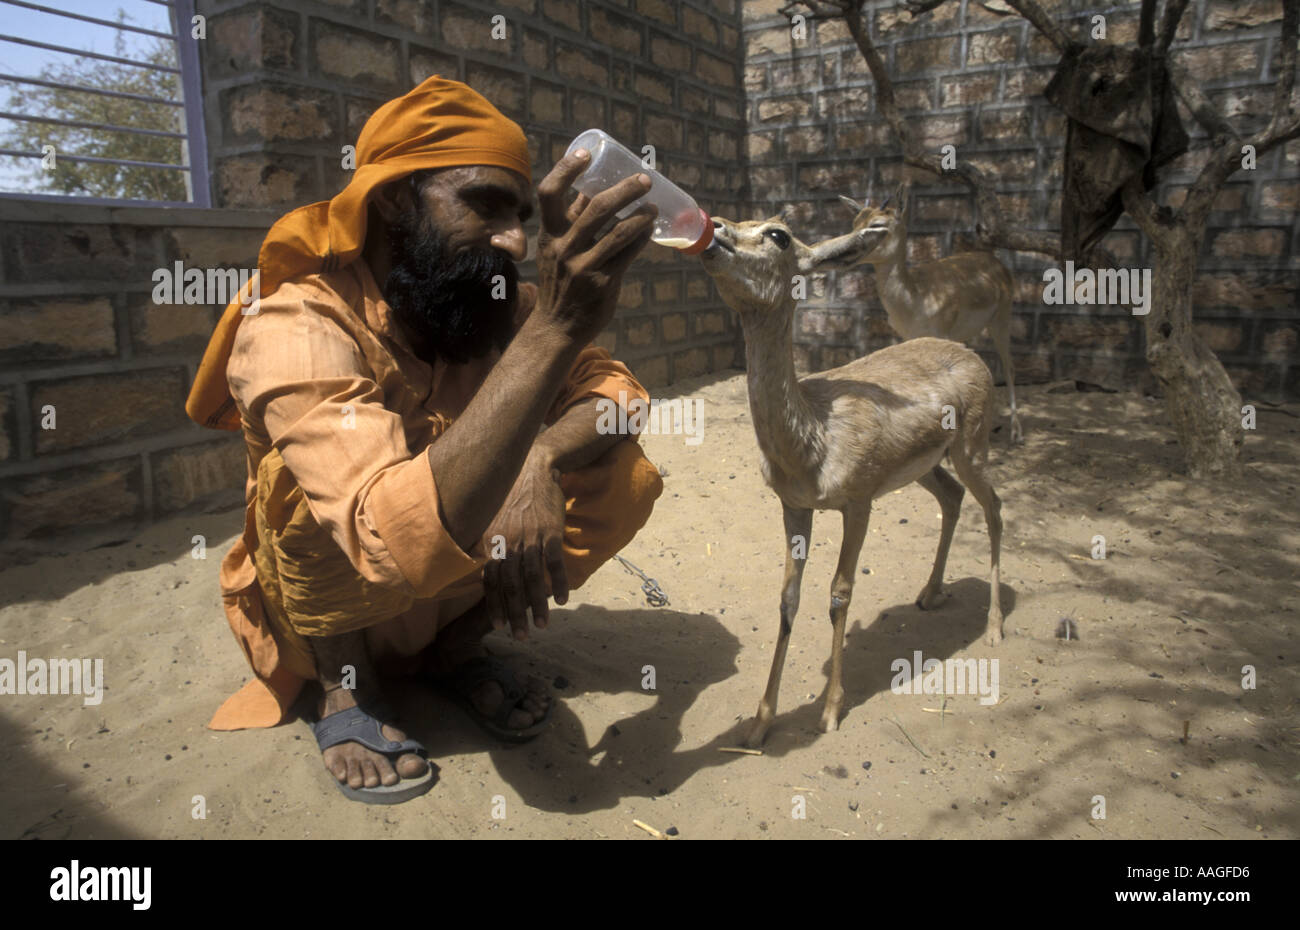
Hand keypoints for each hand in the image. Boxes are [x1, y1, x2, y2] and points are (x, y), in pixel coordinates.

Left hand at [481, 451, 569, 639]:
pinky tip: (563, 600)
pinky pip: (554, 564)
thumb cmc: (513, 496)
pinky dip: (558, 583)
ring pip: (532, 580)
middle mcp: (507, 544)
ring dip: (538, 606)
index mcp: (491, 543)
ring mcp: (529, 539)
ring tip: (543, 625)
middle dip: (515, 615)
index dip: (494, 605)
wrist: (534, 467)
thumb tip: (485, 568)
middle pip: (511, 587)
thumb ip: (490, 545)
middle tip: (522, 636)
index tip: (498, 626)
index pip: (490, 582)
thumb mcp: (493, 520)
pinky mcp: (550, 533)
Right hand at [531, 149, 656, 345]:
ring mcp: (583, 266)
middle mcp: (564, 247)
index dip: (566, 169)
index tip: (586, 155)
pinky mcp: (602, 282)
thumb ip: (570, 221)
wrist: (556, 327)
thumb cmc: (560, 282)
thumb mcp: (555, 250)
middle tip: (644, 179)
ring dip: (641, 215)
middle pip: (596, 207)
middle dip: (624, 189)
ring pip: (618, 231)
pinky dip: (641, 238)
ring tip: (653, 206)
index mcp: (549, 233)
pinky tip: (649, 230)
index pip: (549, 193)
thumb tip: (588, 188)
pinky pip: (628, 254)